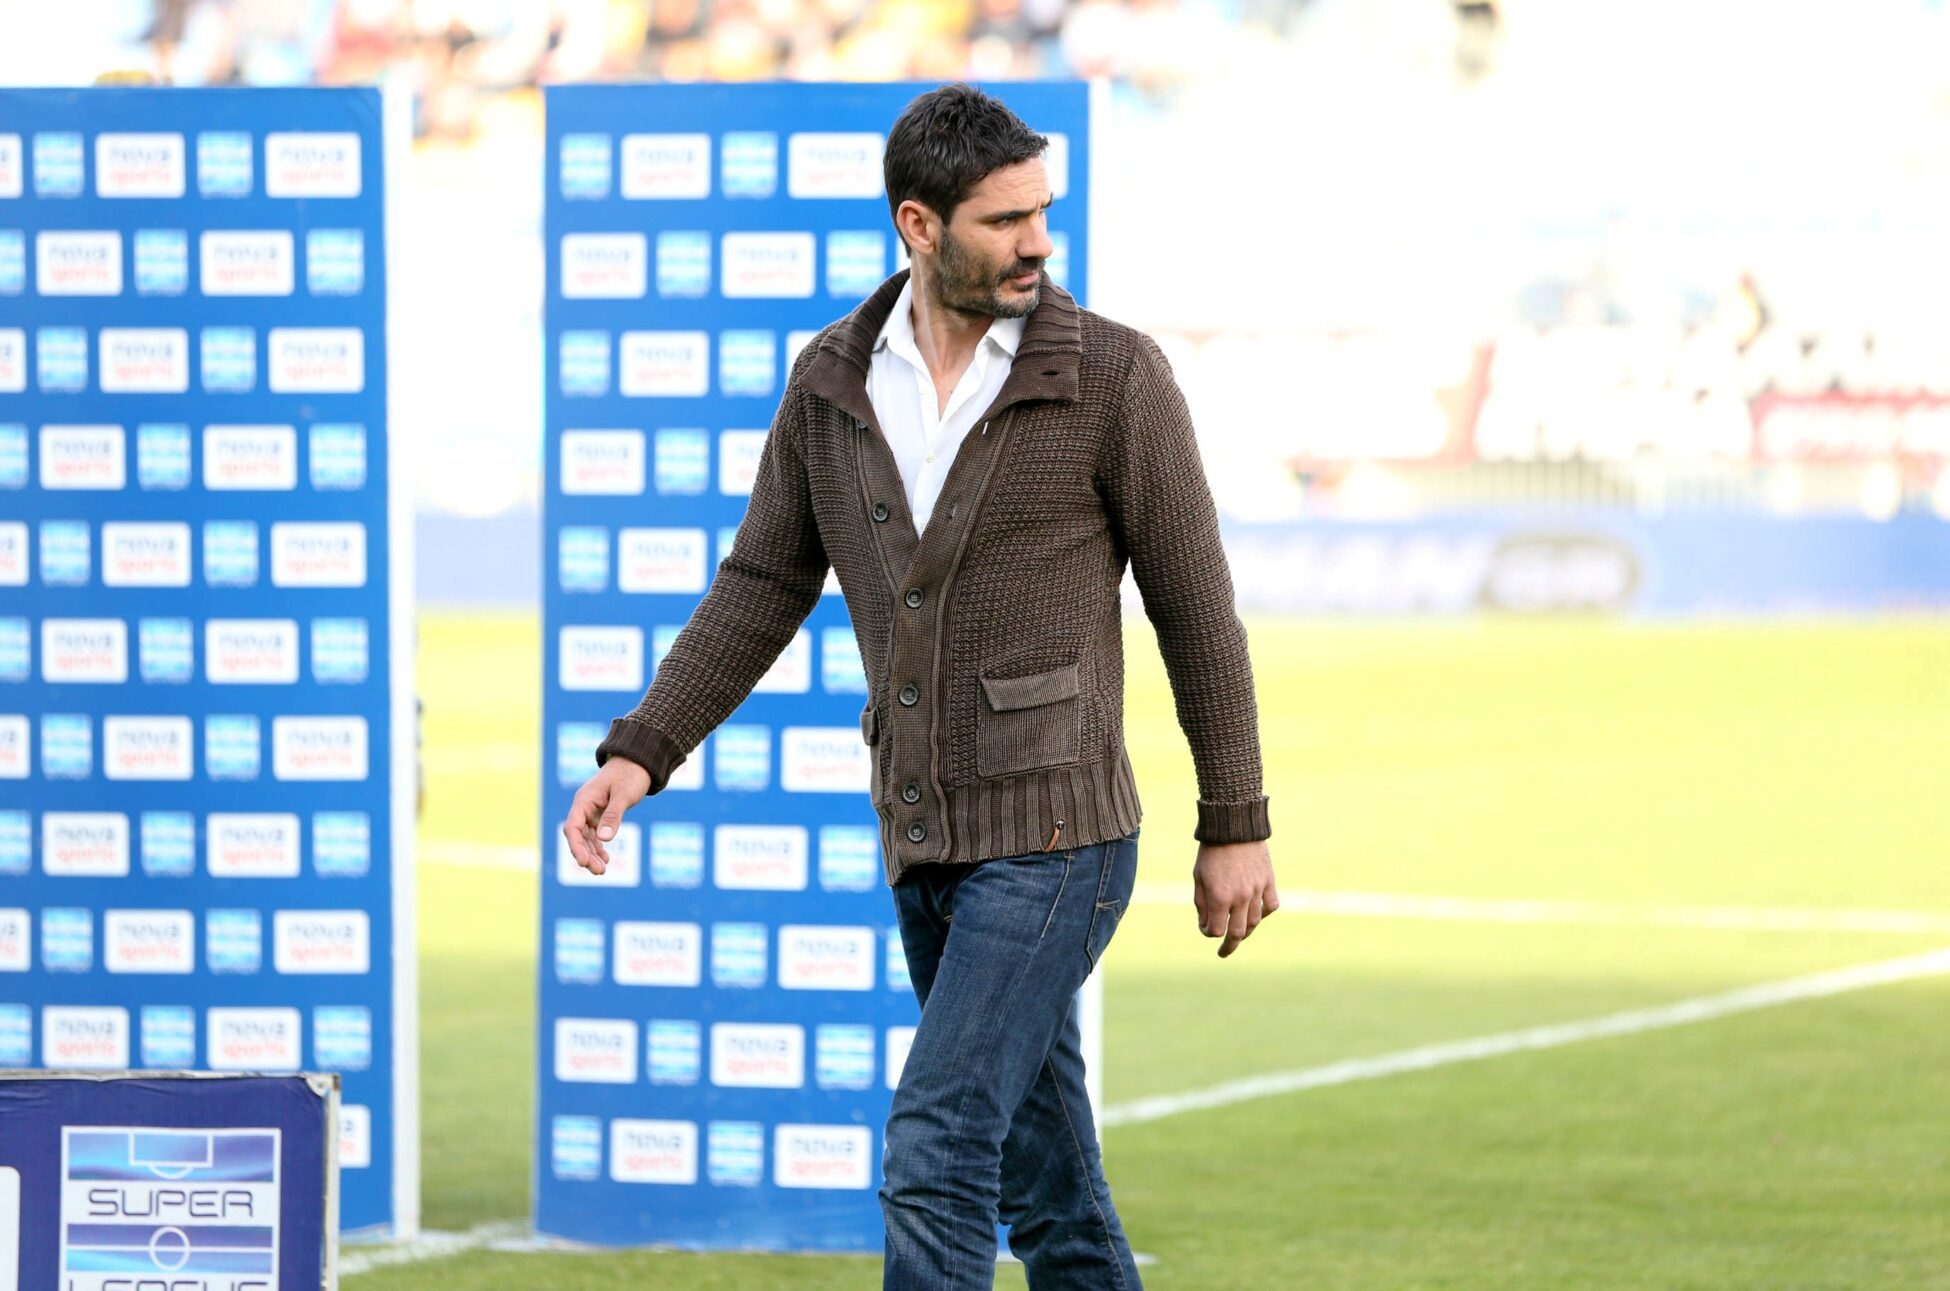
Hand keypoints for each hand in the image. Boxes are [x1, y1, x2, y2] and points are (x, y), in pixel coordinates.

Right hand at [561, 757, 651, 876]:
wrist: (638, 762)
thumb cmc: (630, 775)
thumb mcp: (623, 795)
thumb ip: (613, 816)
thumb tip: (604, 839)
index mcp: (584, 800)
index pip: (573, 828)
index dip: (576, 847)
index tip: (583, 862)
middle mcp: (584, 807)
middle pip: (578, 836)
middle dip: (586, 855)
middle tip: (599, 872)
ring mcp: (592, 812)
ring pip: (587, 838)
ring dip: (592, 854)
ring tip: (602, 871)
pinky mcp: (601, 815)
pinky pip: (596, 835)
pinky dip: (599, 847)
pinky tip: (606, 859)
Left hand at [1192, 840, 1278, 957]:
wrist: (1234, 826)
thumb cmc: (1211, 852)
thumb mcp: (1199, 878)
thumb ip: (1203, 904)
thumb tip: (1208, 926)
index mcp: (1220, 897)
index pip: (1216, 930)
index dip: (1208, 934)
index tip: (1205, 929)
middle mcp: (1240, 897)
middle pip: (1238, 933)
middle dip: (1229, 945)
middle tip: (1224, 952)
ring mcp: (1257, 890)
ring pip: (1256, 922)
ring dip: (1246, 931)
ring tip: (1239, 934)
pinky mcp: (1269, 881)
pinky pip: (1271, 906)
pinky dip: (1264, 913)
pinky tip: (1256, 913)